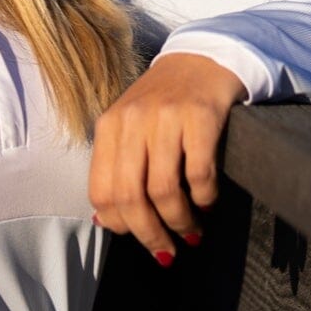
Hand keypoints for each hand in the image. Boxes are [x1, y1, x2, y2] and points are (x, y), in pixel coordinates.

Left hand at [87, 52, 247, 265]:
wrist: (205, 58)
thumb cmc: (166, 104)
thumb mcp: (131, 128)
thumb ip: (117, 169)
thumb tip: (107, 223)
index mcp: (109, 127)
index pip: (101, 192)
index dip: (120, 226)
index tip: (140, 239)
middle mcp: (132, 120)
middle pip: (130, 196)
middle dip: (150, 234)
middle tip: (168, 252)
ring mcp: (166, 117)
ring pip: (164, 190)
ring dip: (180, 222)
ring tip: (193, 231)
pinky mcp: (201, 115)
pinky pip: (199, 174)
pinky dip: (204, 198)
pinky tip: (208, 202)